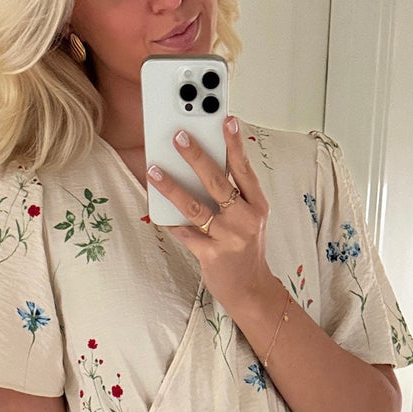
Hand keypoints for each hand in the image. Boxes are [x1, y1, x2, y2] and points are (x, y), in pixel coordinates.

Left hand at [146, 115, 273, 310]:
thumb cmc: (246, 250)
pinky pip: (185, 233)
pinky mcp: (212, 256)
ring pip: (195, 207)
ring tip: (155, 171)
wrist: (251, 291)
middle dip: (196, 157)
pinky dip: (171, 222)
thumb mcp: (250, 219)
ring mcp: (228, 239)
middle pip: (218, 182)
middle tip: (178, 137)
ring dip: (172, 187)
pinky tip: (158, 211)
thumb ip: (234, 195)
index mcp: (257, 206)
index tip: (225, 119)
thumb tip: (204, 166)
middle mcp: (245, 220)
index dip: (234, 143)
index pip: (244, 169)